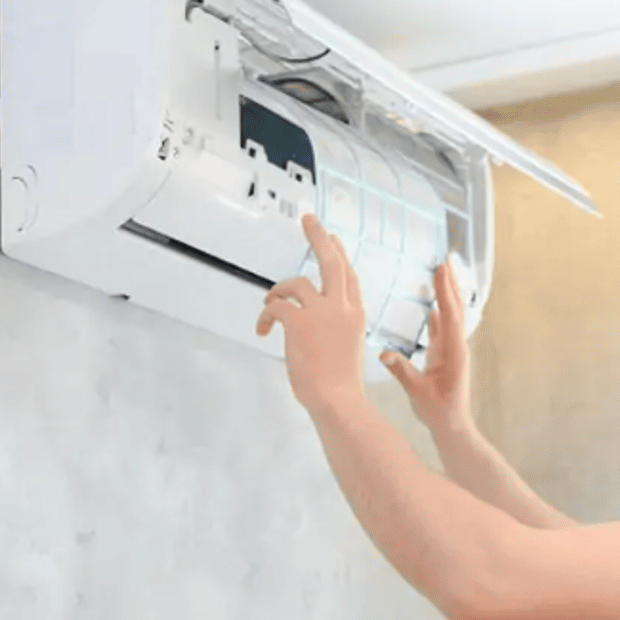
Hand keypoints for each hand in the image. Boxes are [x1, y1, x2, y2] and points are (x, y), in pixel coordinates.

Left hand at [257, 213, 367, 412]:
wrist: (337, 400)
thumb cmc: (341, 386)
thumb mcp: (347, 350)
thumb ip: (336, 331)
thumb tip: (314, 328)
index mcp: (355, 315)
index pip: (349, 278)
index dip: (340, 256)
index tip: (334, 239)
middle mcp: (342, 308)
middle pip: (331, 262)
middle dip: (319, 237)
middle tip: (309, 219)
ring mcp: (322, 312)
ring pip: (296, 283)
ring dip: (277, 291)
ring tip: (268, 306)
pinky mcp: (299, 322)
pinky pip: (276, 306)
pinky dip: (266, 315)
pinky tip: (264, 330)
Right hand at [381, 256, 471, 434]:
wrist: (453, 426)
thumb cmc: (437, 411)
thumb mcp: (417, 391)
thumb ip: (401, 371)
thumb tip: (384, 353)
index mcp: (453, 351)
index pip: (449, 314)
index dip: (444, 290)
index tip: (441, 269)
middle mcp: (456, 346)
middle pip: (455, 308)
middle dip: (450, 283)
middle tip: (444, 260)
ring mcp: (453, 350)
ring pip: (450, 316)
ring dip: (447, 294)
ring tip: (441, 273)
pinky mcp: (447, 356)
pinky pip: (443, 329)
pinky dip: (440, 313)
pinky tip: (433, 306)